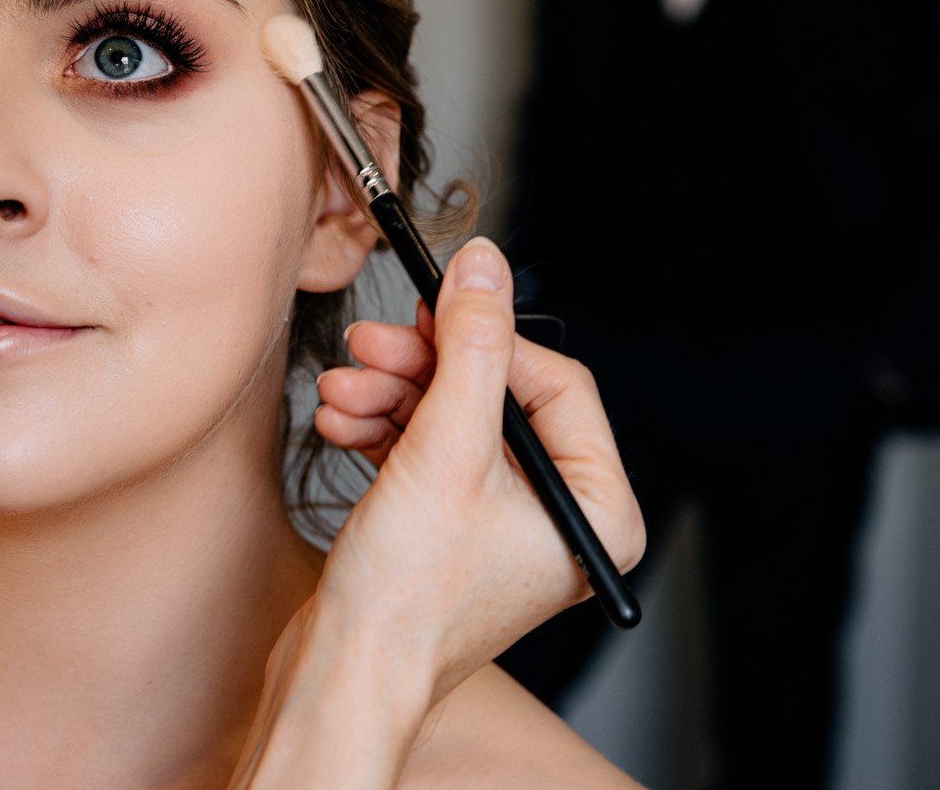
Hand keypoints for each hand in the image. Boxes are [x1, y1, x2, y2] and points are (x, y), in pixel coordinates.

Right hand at [313, 237, 643, 701]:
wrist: (341, 675)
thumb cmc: (407, 596)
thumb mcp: (445, 446)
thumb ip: (472, 346)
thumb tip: (484, 264)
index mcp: (599, 512)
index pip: (556, 384)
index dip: (489, 340)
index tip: (432, 304)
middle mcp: (560, 520)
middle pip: (497, 397)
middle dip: (424, 367)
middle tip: (371, 342)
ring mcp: (504, 526)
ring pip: (452, 419)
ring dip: (390, 395)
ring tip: (341, 391)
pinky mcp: (452, 529)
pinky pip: (426, 452)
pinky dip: (383, 430)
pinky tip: (342, 420)